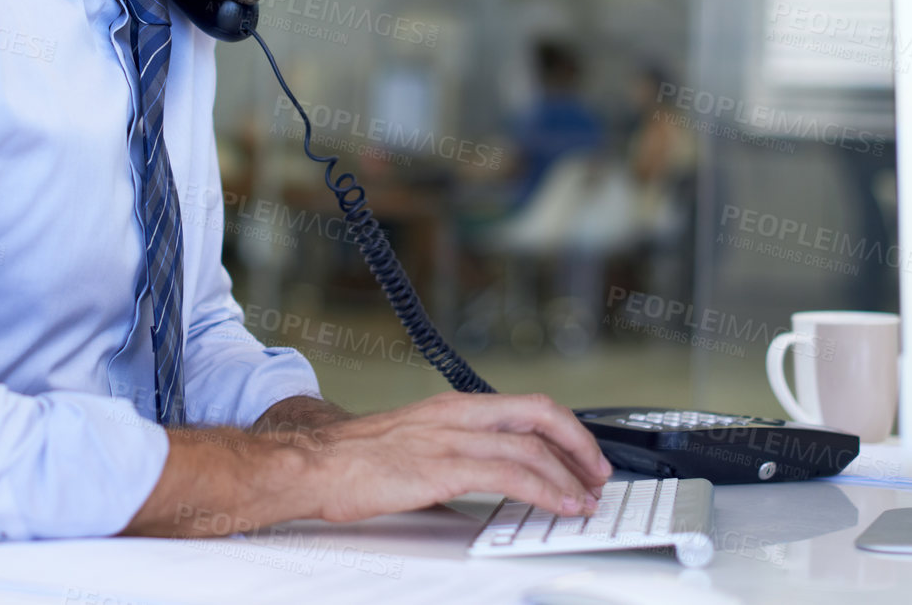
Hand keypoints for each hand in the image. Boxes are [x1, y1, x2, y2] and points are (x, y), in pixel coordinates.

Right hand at [303, 391, 611, 521]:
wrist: (314, 463)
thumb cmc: (355, 460)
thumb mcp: (415, 443)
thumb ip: (454, 453)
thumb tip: (488, 479)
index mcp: (452, 407)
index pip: (527, 406)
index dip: (565, 429)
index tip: (583, 454)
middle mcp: (457, 415)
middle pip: (539, 415)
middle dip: (579, 444)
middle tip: (597, 474)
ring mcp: (450, 439)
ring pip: (531, 447)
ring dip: (568, 475)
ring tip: (585, 499)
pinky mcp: (442, 468)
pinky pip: (509, 475)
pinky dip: (544, 491)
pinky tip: (559, 506)